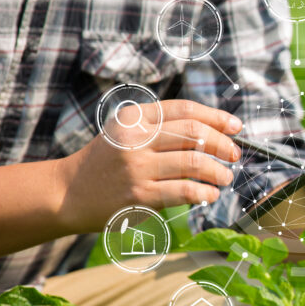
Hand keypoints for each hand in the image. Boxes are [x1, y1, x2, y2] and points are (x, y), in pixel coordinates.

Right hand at [57, 99, 241, 232]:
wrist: (68, 192)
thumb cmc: (110, 161)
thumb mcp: (128, 132)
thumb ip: (163, 127)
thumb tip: (217, 130)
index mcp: (134, 117)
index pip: (186, 110)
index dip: (217, 117)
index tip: (236, 127)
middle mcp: (135, 138)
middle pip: (195, 134)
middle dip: (223, 144)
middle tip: (234, 155)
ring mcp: (136, 167)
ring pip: (194, 163)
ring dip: (219, 172)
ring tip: (224, 178)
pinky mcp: (139, 195)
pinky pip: (185, 191)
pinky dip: (205, 193)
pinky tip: (209, 194)